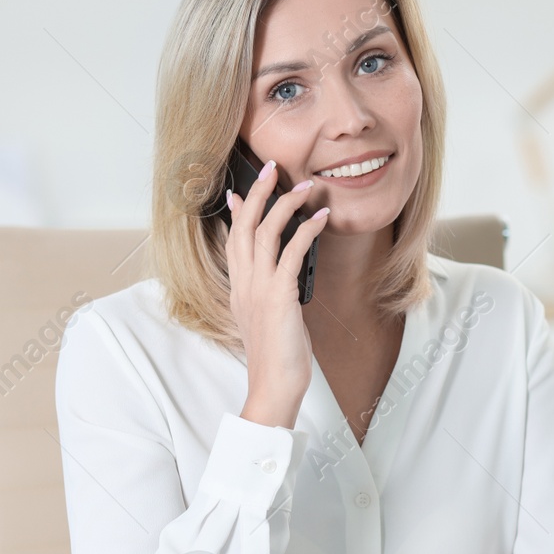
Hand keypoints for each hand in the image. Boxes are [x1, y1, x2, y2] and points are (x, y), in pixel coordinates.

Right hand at [227, 159, 329, 429]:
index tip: (238, 190)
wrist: (273, 385)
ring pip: (265, 231)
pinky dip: (307, 230)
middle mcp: (243, 283)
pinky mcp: (279, 295)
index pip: (233, 240)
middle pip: (244, 225)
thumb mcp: (266, 320)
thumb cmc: (276, 357)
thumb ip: (266, 295)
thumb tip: (275, 279)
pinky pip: (291, 252)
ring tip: (305, 186)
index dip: (236, 212)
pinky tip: (320, 217)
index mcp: (238, 289)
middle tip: (272, 168)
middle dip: (258, 192)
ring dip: (286, 203)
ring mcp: (258, 288)